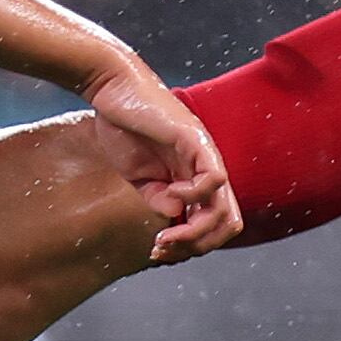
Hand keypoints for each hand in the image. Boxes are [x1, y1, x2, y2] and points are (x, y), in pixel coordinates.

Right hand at [82, 53, 239, 261]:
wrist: (112, 91)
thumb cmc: (123, 129)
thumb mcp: (140, 178)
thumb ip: (158, 199)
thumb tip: (176, 217)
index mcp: (194, 179)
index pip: (213, 224)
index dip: (190, 246)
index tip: (158, 250)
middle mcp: (206, 169)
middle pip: (229, 224)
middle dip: (198, 246)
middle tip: (164, 248)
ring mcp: (204, 154)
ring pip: (226, 209)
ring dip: (195, 231)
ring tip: (165, 234)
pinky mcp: (195, 139)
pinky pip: (214, 178)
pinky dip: (193, 195)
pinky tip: (171, 192)